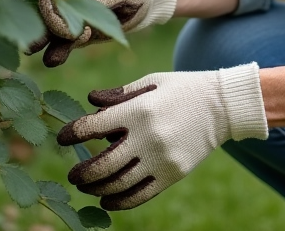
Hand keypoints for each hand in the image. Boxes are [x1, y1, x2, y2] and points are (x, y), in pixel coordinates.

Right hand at [29, 0, 176, 66]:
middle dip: (38, 27)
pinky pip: (63, 41)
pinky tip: (52, 60)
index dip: (54, 13)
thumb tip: (83, 12)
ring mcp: (69, 13)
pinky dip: (58, 50)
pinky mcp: (76, 31)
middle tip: (31, 45)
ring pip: (50, 27)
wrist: (144, 0)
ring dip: (42, 40)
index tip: (73, 33)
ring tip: (31, 51)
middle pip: (45, 10)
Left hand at [57, 64, 268, 209]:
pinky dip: (119, 202)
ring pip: (118, 184)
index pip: (93, 127)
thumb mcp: (152, 82)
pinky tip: (106, 200)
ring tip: (86, 186)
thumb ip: (119, 95)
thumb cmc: (183, 89)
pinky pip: (140, 195)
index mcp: (139, 110)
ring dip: (95, 188)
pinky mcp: (173, 174)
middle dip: (80, 172)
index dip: (72, 133)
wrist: (223, 106)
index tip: (61, 137)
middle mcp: (148, 137)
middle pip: (101, 165)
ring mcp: (161, 159)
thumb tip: (89, 102)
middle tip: (72, 173)